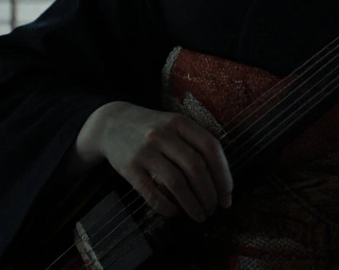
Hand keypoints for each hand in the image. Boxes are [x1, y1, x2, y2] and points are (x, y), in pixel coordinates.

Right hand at [93, 102, 232, 221]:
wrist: (111, 123)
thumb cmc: (151, 128)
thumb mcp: (174, 124)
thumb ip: (195, 143)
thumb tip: (220, 181)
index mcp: (179, 122)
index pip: (210, 148)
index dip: (223, 174)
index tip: (227, 195)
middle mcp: (163, 134)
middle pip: (196, 167)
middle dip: (210, 194)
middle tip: (214, 209)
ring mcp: (144, 151)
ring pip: (177, 183)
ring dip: (193, 204)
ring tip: (200, 216)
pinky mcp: (129, 167)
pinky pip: (152, 194)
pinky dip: (168, 207)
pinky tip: (176, 213)